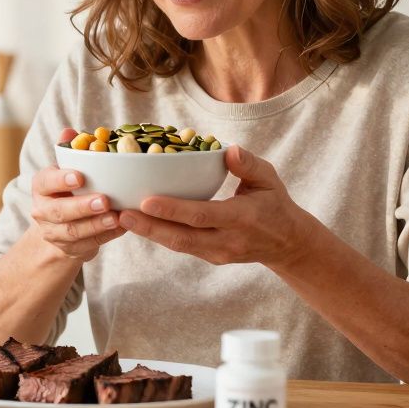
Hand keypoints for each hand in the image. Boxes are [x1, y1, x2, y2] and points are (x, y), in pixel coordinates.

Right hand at [29, 127, 125, 261]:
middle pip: (59, 211)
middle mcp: (43, 211)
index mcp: (42, 187)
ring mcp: (55, 233)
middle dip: (82, 207)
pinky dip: (107, 236)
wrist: (60, 227)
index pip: (46, 182)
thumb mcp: (66, 169)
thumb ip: (69, 151)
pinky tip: (123, 227)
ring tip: (117, 217)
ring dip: (97, 225)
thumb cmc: (68, 190)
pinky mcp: (70, 249)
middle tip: (105, 200)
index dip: (61, 180)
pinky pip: (89, 243)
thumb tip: (69, 132)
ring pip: (74, 231)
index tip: (80, 176)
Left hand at [117, 145, 314, 268]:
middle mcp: (227, 240)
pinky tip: (139, 224)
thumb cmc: (275, 204)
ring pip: (178, 245)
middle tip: (121, 214)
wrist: (287, 244)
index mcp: (242, 218)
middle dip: (149, 227)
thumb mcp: (270, 179)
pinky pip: (182, 246)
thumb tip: (228, 150)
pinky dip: (159, 236)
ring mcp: (218, 253)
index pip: (203, 215)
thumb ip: (249, 165)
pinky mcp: (211, 257)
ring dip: (149, 233)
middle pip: (182, 237)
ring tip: (121, 219)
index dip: (173, 210)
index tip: (146, 201)